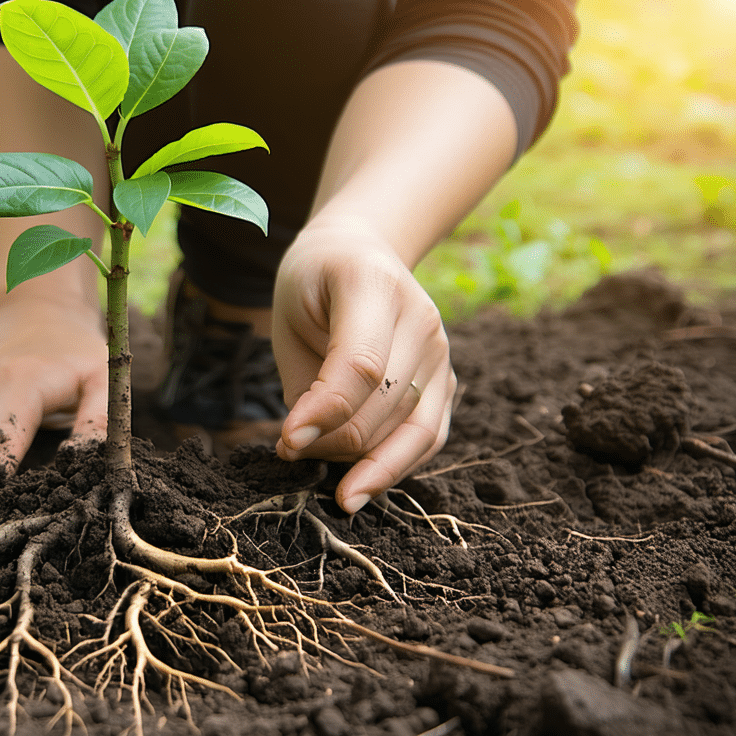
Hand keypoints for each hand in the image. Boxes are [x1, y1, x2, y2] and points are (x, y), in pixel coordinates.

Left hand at [271, 226, 455, 514]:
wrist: (359, 251)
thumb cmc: (313, 286)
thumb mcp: (289, 316)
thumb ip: (304, 382)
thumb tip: (306, 449)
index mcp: (375, 286)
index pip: (361, 366)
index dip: (324, 412)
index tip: (286, 443)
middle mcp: (422, 319)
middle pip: (384, 406)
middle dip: (331, 441)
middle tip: (287, 448)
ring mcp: (442, 351)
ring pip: (411, 431)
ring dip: (359, 461)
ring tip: (315, 464)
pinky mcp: (448, 379)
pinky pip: (429, 438)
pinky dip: (393, 466)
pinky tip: (358, 484)